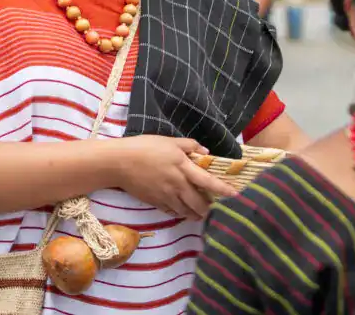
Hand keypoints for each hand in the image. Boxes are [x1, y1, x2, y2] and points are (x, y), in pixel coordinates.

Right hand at [113, 136, 235, 220]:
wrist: (119, 163)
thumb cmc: (144, 147)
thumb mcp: (169, 141)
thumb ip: (189, 145)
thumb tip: (205, 152)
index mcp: (183, 168)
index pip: (209, 182)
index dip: (223, 190)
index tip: (235, 195)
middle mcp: (178, 185)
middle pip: (199, 203)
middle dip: (208, 208)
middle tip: (213, 207)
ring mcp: (167, 196)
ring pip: (187, 211)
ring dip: (196, 213)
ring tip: (199, 213)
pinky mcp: (156, 202)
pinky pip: (173, 212)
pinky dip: (180, 212)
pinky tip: (181, 210)